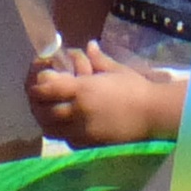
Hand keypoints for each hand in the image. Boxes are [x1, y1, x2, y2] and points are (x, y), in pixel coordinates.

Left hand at [27, 46, 165, 145]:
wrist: (153, 115)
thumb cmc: (136, 88)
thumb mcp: (116, 70)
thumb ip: (98, 59)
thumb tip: (89, 46)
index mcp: (82, 89)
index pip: (46, 89)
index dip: (36, 85)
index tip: (38, 79)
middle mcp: (77, 112)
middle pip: (43, 111)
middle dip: (36, 103)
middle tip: (38, 96)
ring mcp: (81, 131)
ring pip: (50, 129)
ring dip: (45, 119)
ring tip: (47, 111)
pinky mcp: (89, 145)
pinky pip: (65, 140)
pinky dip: (60, 132)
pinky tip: (65, 124)